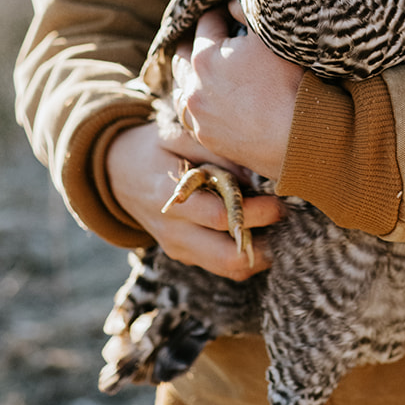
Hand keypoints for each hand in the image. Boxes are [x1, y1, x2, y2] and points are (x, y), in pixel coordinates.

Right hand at [105, 118, 283, 280]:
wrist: (118, 173)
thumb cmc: (155, 148)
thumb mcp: (178, 135)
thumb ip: (214, 150)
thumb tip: (254, 171)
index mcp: (169, 199)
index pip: (219, 217)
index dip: (255, 212)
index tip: (281, 200)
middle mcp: (173, 232)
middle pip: (227, 257)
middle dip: (265, 243)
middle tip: (286, 219)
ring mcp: (178, 248)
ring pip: (229, 269)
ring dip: (259, 253)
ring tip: (279, 228)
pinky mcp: (185, 255)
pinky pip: (222, 266)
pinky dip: (246, 254)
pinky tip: (261, 231)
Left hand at [171, 0, 303, 183]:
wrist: (297, 136)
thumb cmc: (288, 83)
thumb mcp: (270, 38)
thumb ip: (245, 12)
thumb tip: (230, 2)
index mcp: (206, 56)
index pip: (206, 22)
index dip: (220, 15)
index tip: (229, 15)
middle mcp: (193, 85)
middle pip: (182, 53)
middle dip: (196, 43)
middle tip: (215, 41)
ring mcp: (197, 114)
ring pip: (180, 86)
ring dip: (190, 74)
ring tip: (207, 71)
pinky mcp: (205, 137)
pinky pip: (189, 115)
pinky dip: (195, 103)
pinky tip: (207, 100)